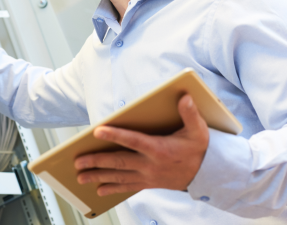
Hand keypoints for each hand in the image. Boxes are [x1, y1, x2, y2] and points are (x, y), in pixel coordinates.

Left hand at [74, 94, 208, 195]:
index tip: (98, 131)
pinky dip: (112, 189)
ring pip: (119, 177)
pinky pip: (127, 187)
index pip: (133, 140)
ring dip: (99, 176)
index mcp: (159, 149)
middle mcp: (151, 164)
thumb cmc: (199, 149)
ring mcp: (148, 176)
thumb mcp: (198, 130)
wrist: (207, 175)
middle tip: (78, 161)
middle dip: (97, 162)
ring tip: (80, 177)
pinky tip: (99, 190)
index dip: (115, 135)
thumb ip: (190, 113)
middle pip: (119, 162)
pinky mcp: (149, 183)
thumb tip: (184, 97)